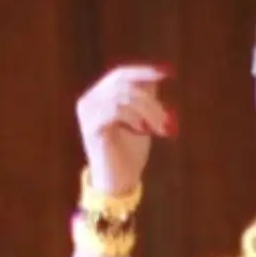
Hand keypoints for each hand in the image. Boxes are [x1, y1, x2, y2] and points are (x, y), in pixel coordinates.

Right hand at [78, 65, 176, 198]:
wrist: (119, 184)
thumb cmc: (130, 154)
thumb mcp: (142, 120)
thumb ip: (144, 98)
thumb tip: (155, 77)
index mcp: (99, 96)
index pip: (120, 75)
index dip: (143, 72)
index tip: (167, 73)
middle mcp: (89, 101)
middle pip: (123, 84)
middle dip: (149, 99)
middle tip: (167, 116)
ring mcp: (87, 112)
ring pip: (122, 96)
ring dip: (147, 110)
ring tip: (160, 129)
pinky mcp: (90, 127)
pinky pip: (116, 110)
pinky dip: (134, 118)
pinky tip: (143, 131)